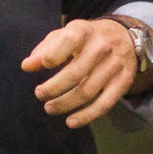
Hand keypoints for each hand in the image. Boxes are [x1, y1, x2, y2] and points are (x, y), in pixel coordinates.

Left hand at [22, 18, 137, 127]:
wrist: (126, 37)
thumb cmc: (85, 39)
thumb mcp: (65, 36)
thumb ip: (44, 50)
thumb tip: (26, 66)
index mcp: (84, 31)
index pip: (70, 40)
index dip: (55, 54)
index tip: (44, 65)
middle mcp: (102, 47)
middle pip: (76, 73)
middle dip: (54, 87)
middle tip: (40, 94)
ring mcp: (115, 65)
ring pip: (88, 91)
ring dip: (65, 103)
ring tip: (49, 107)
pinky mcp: (123, 82)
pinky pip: (105, 104)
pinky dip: (87, 116)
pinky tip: (71, 121)